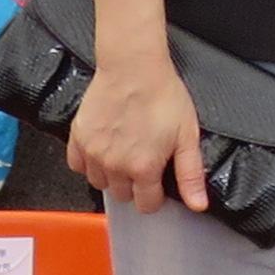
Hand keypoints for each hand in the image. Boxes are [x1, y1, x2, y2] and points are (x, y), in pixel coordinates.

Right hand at [66, 44, 205, 211]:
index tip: (158, 186)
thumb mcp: (188, 136)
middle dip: (135, 186)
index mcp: (143, 168)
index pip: (146, 205)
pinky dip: (89, 164)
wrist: (133, 69)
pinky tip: (104, 151)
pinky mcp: (77, 139)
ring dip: (112, 177)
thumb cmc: (163, 97)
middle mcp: (114, 166)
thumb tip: (197, 205)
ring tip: (125, 156)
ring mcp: (92, 153)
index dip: (155, 197)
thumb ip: (190, 174)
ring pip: (99, 183)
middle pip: (122, 195)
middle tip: (144, 165)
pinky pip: (77, 166)